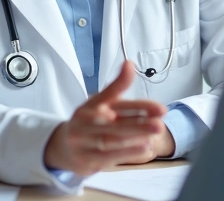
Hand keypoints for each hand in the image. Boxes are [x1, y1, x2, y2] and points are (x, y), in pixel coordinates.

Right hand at [43, 62, 167, 175]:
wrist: (62, 146)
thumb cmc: (88, 121)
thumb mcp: (101, 101)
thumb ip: (118, 85)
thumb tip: (129, 63)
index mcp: (92, 105)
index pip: (117, 103)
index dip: (139, 105)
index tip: (160, 108)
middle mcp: (85, 122)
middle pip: (115, 125)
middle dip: (139, 125)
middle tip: (159, 124)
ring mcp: (83, 142)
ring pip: (110, 141)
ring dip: (133, 140)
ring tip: (152, 138)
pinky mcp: (86, 160)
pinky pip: (107, 158)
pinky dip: (126, 154)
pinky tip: (144, 149)